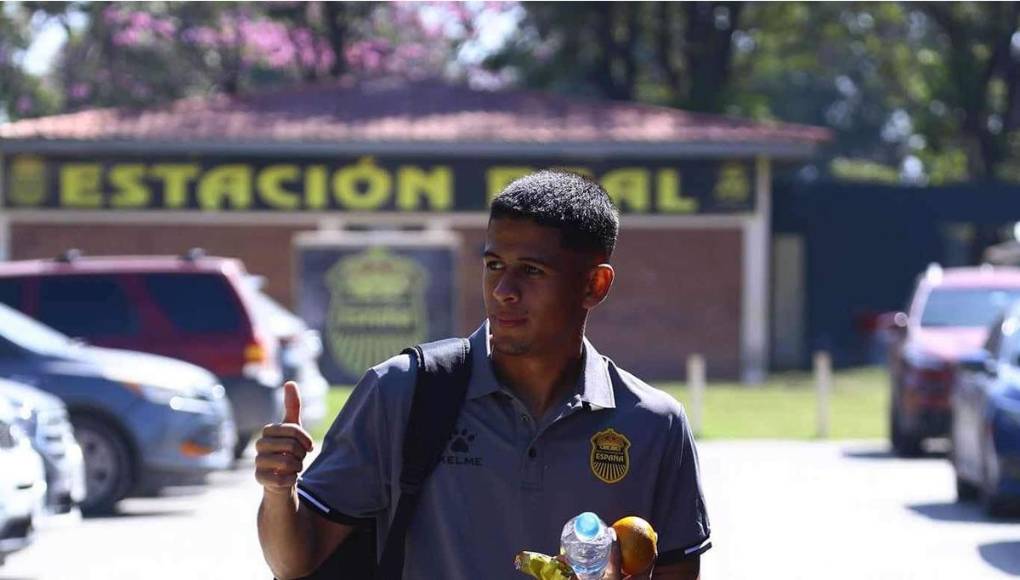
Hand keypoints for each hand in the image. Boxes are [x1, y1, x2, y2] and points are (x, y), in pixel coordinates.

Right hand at [254, 381, 313, 495]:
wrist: (281, 477)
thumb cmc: (288, 451)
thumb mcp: (293, 428)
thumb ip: (292, 406)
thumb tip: (290, 382)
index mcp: (268, 431)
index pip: (294, 430)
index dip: (306, 440)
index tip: (307, 446)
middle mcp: (259, 445)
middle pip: (291, 446)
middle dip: (301, 455)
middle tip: (298, 459)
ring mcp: (258, 462)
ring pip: (288, 463)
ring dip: (297, 467)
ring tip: (292, 468)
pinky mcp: (259, 479)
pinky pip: (283, 479)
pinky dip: (291, 480)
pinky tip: (287, 479)